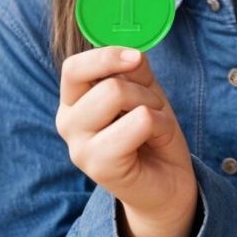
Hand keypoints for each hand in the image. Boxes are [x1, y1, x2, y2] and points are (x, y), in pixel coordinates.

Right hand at [57, 46, 196, 236]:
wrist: (168, 182)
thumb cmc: (151, 132)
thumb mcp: (143, 90)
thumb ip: (132, 69)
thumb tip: (132, 55)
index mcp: (72, 102)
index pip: (73, 67)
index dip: (107, 56)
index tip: (135, 58)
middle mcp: (68, 123)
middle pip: (105, 82)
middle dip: (141, 88)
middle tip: (150, 107)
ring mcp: (79, 147)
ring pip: (118, 94)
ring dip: (151, 104)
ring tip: (153, 124)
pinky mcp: (99, 166)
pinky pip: (140, 121)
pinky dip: (160, 123)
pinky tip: (157, 140)